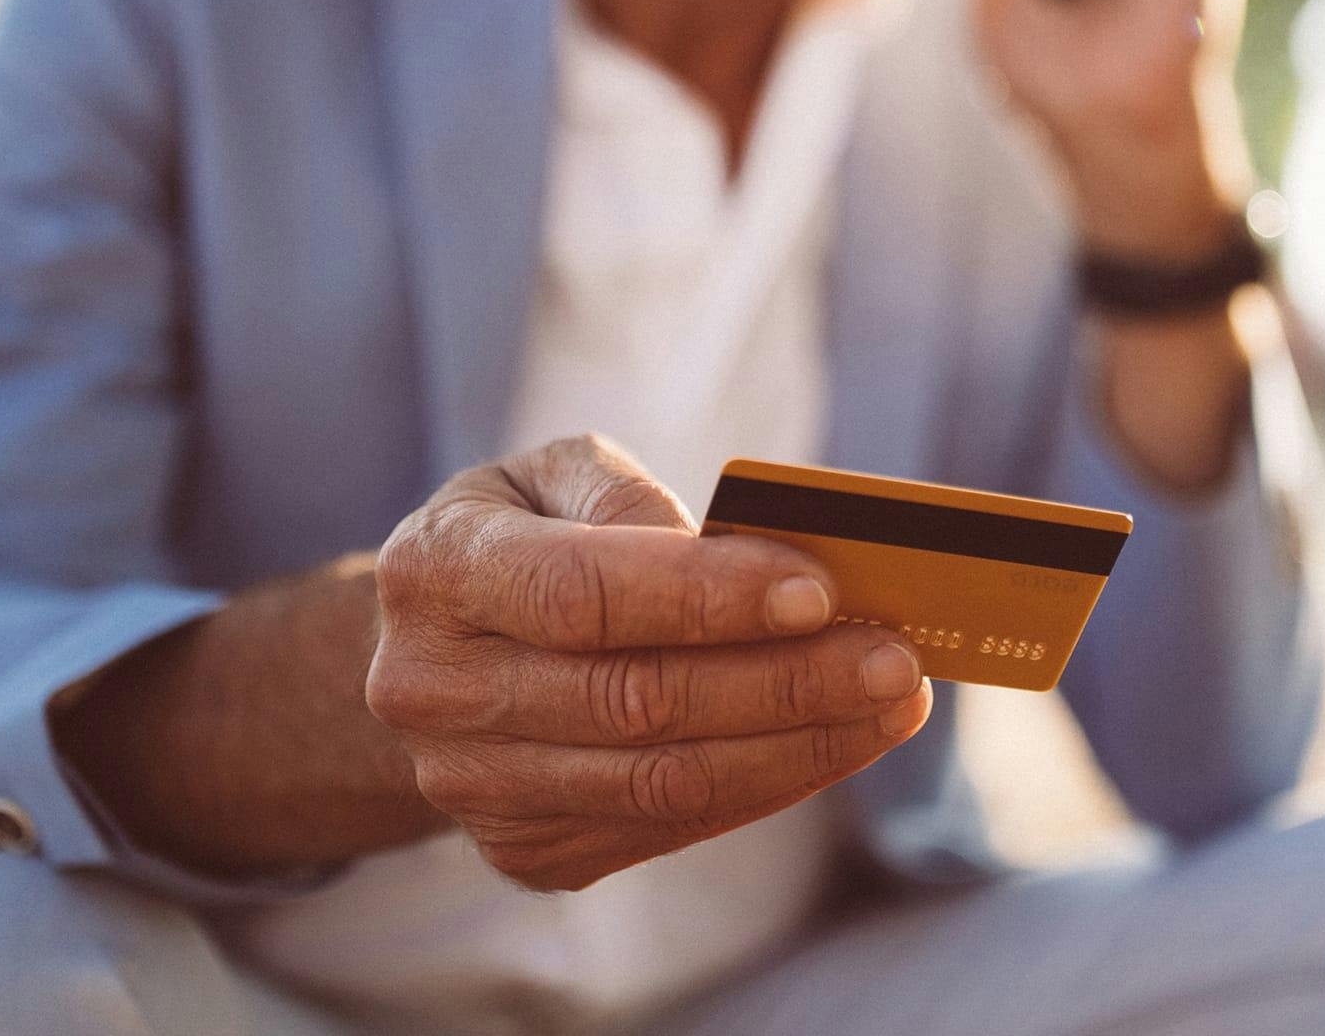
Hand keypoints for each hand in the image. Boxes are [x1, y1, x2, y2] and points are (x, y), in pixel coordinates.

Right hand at [365, 434, 931, 891]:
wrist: (430, 649)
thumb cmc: (519, 532)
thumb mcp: (549, 473)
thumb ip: (623, 496)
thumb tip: (727, 551)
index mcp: (438, 572)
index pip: (580, 594)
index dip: (702, 597)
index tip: (816, 588)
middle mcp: (438, 692)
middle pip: (635, 701)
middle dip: (783, 682)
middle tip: (893, 657)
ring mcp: (476, 788)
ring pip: (662, 783)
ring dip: (798, 746)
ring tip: (892, 704)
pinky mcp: (526, 852)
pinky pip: (667, 826)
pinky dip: (767, 784)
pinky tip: (834, 741)